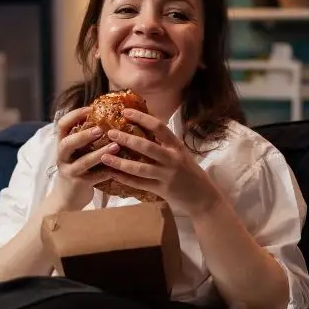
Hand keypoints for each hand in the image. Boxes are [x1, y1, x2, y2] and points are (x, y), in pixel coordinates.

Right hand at [43, 107, 117, 212]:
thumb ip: (85, 139)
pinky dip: (106, 172)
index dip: (74, 115)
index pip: (62, 125)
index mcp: (62, 145)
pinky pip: (94, 177)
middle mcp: (62, 157)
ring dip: (99, 153)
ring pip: (82, 161)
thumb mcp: (76, 153)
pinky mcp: (78, 184)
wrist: (67, 199)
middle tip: (100, 129)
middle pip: (67, 143)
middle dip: (84, 135)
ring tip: (115, 146)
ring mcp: (69, 171)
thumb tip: (107, 118)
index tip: (90, 108)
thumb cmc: (77, 170)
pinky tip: (118, 168)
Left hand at [100, 108, 221, 216]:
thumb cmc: (190, 173)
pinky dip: (125, 179)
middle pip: (147, 147)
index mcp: (176, 146)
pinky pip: (140, 184)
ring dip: (120, 162)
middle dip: (127, 139)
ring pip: (140, 168)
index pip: (159, 127)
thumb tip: (143, 127)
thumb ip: (165, 144)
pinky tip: (112, 174)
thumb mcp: (181, 154)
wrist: (203, 197)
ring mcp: (167, 176)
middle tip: (110, 133)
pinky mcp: (162, 190)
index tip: (126, 112)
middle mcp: (172, 159)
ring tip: (105, 156)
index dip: (142, 118)